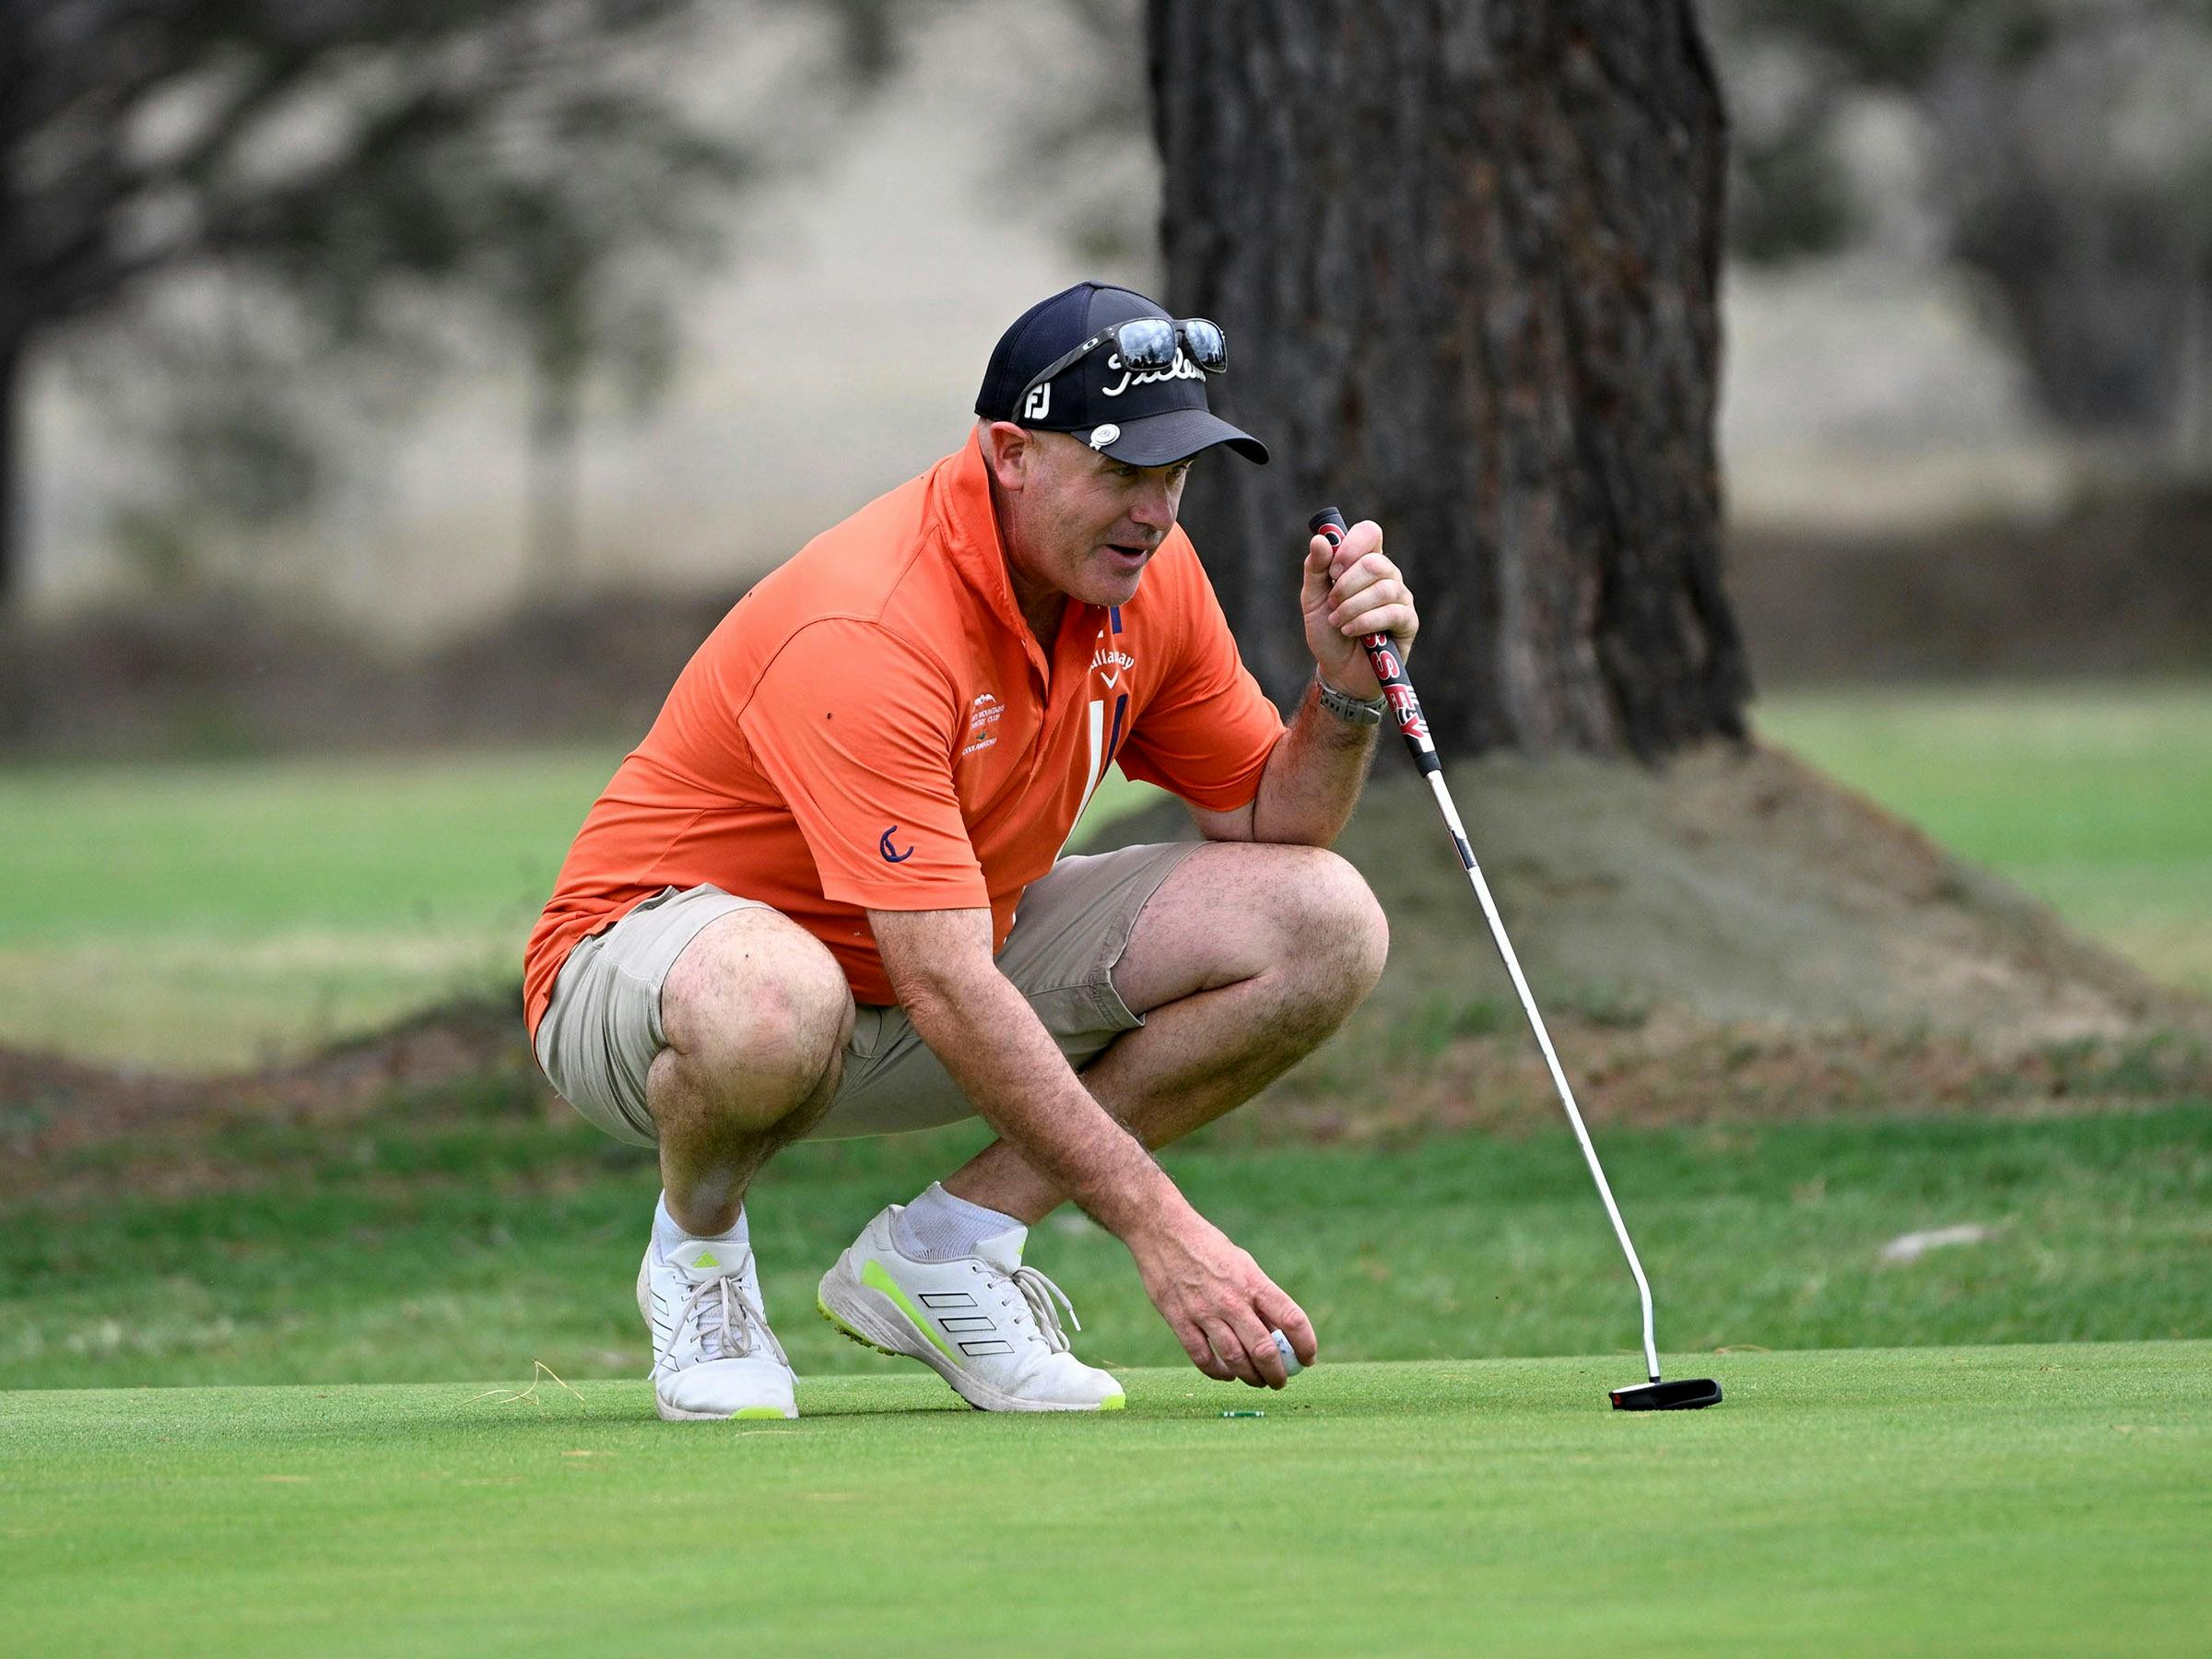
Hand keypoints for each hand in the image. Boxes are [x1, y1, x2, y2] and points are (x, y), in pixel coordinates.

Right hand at [1126, 1204, 1317, 1387]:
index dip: (1305, 1344)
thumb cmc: (1209, 1248)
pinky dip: (1219, 1373)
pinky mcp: (1180, 1321)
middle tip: (1280, 1381)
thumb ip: (1259, 1298)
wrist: (1163, 1232)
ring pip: (1235, 1359)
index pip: (1291, 1319)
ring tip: (1257, 1382)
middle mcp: (1232, 1300)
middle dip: (1277, 1373)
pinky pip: (1203, 1359)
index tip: (1308, 1358)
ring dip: (1251, 1378)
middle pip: (1264, 1349)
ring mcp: (1204, 1312)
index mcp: (1253, 1282)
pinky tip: (1227, 1374)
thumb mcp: (1243, 1264)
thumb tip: (1278, 1334)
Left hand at [1300, 518, 1417, 700]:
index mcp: (1364, 562)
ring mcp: (1400, 597)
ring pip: (1383, 588)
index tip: (1333, 569)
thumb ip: (1315, 569)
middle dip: (1346, 585)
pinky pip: (1392, 612)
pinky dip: (1365, 622)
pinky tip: (1350, 631)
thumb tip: (1319, 539)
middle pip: (1375, 562)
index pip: (1370, 532)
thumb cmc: (1327, 632)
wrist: (1338, 671)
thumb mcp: (1312, 599)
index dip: (1351, 545)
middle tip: (1331, 603)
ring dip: (1352, 607)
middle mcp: (1387, 575)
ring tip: (1337, 622)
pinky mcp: (1408, 622)